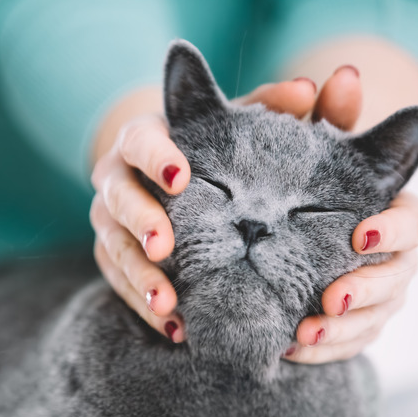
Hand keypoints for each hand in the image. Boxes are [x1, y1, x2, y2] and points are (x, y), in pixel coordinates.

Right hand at [90, 76, 322, 342]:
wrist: (174, 182)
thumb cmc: (213, 151)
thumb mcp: (235, 128)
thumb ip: (270, 108)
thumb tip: (310, 88)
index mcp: (144, 138)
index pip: (140, 141)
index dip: (155, 157)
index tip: (181, 177)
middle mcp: (116, 177)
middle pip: (116, 197)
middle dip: (139, 223)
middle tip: (167, 248)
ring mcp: (108, 220)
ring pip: (112, 247)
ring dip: (139, 277)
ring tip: (168, 305)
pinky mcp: (110, 255)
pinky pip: (118, 283)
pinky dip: (143, 306)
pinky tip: (175, 328)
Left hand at [285, 191, 417, 363]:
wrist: (308, 237)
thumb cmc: (319, 202)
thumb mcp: (326, 186)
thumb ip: (323, 182)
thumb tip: (289, 176)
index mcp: (398, 221)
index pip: (410, 224)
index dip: (391, 232)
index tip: (361, 236)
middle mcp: (399, 262)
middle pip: (393, 280)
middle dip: (362, 291)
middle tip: (334, 299)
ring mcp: (386, 299)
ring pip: (372, 319)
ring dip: (339, 329)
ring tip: (307, 332)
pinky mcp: (365, 327)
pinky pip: (349, 345)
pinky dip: (321, 350)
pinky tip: (290, 349)